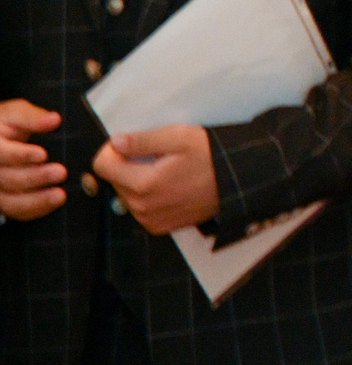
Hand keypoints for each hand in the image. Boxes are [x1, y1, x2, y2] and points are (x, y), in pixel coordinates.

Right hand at [0, 101, 65, 221]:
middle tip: (61, 172)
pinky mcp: (3, 199)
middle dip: (34, 177)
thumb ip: (31, 117)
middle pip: (7, 179)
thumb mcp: (15, 113)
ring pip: (9, 201)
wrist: (0, 140)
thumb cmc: (5, 124)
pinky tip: (54, 202)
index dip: (21, 155)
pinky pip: (15, 211)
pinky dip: (35, 209)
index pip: (1, 153)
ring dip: (35, 200)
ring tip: (60, 195)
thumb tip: (54, 120)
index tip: (42, 154)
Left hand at [91, 126, 217, 234]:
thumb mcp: (180, 137)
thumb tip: (115, 143)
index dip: (113, 149)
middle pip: (114, 180)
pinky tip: (169, 186)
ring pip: (126, 194)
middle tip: (156, 156)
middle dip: (127, 165)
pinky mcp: (159, 226)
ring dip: (136, 181)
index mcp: (143, 184)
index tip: (131, 143)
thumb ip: (142, 140)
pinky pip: (140, 208)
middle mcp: (141, 207)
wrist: (237, 182)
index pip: (102, 166)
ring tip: (165, 171)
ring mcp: (150, 220)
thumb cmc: (211, 156)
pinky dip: (147, 196)